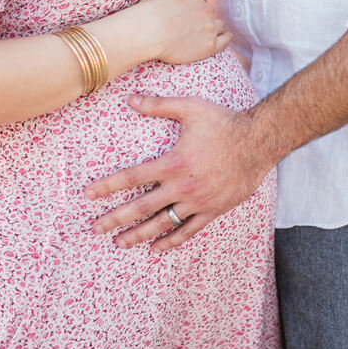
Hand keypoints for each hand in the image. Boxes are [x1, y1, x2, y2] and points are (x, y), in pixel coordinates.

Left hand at [84, 94, 274, 251]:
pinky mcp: (213, 210)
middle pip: (141, 207)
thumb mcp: (190, 108)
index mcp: (173, 163)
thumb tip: (130, 99)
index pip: (132, 177)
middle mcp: (183, 186)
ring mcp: (198, 201)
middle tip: (95, 228)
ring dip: (139, 235)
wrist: (259, 142)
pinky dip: (171, 241)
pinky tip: (155, 249)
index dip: (108, 186)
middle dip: (115, 219)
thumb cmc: (223, 122)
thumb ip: (158, 106)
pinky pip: (188, 230)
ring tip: (120, 243)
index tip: (88, 195)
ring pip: (162, 224)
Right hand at [135, 0, 231, 63]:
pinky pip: (224, 41)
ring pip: (218, 25)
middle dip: (204, 15)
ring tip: (212, 30)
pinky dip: (226, 38)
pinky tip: (227, 37)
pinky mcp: (210, 45)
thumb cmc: (152, 7)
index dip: (192, 6)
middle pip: (209, 12)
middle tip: (195, 22)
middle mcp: (206, 10)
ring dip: (216, 26)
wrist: (149, 31)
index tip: (186, 12)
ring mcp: (209, 28)